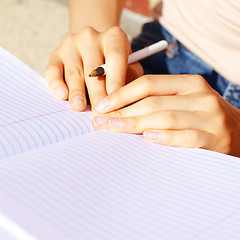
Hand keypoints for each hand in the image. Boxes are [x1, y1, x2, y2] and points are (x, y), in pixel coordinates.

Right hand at [45, 26, 142, 112]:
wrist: (94, 49)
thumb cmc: (116, 64)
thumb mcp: (130, 67)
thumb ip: (130, 79)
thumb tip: (123, 100)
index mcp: (114, 37)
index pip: (116, 58)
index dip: (115, 81)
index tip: (114, 102)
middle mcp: (92, 36)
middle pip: (94, 69)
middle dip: (97, 94)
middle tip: (99, 113)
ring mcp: (72, 44)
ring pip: (74, 72)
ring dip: (77, 91)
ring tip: (80, 107)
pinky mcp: (56, 54)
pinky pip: (53, 70)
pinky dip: (56, 84)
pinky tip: (62, 95)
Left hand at [92, 74, 239, 156]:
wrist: (239, 133)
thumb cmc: (200, 117)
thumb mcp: (183, 101)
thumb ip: (157, 100)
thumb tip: (118, 107)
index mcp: (189, 83)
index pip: (148, 84)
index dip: (121, 94)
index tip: (102, 106)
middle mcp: (199, 96)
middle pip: (152, 102)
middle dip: (122, 112)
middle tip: (100, 122)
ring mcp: (209, 117)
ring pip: (164, 118)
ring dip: (134, 124)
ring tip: (113, 129)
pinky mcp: (215, 138)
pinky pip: (185, 137)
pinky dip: (164, 138)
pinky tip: (146, 138)